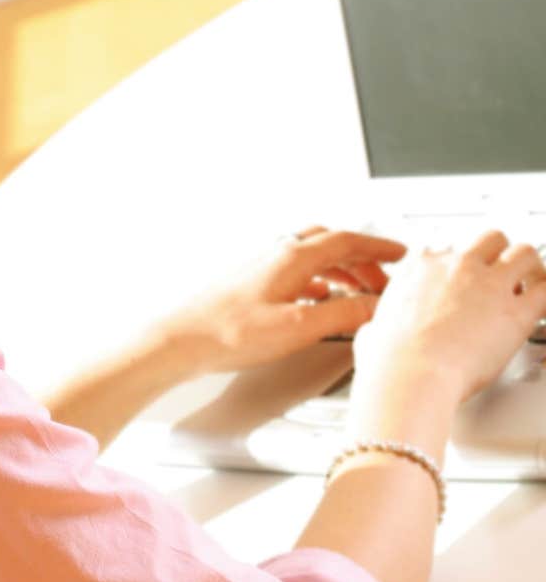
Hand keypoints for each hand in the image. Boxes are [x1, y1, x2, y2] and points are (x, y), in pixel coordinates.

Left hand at [167, 224, 408, 372]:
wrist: (181, 340)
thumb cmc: (228, 332)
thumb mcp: (298, 328)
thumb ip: (342, 316)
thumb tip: (375, 308)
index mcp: (292, 257)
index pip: (347, 240)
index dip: (378, 247)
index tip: (400, 254)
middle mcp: (278, 254)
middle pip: (331, 244)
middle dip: (363, 259)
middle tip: (384, 279)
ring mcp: (263, 266)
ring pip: (314, 257)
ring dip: (342, 270)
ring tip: (359, 293)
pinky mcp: (252, 283)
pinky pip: (297, 272)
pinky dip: (319, 281)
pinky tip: (319, 300)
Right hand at [353, 229, 545, 404]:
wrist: (410, 375)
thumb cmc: (390, 359)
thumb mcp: (372, 330)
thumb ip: (379, 324)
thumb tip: (374, 333)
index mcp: (421, 266)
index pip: (446, 247)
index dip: (457, 263)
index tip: (460, 275)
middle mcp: (457, 266)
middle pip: (491, 239)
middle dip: (499, 255)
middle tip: (501, 275)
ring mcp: (489, 284)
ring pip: (524, 252)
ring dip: (529, 268)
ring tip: (531, 284)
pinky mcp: (515, 312)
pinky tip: (544, 305)